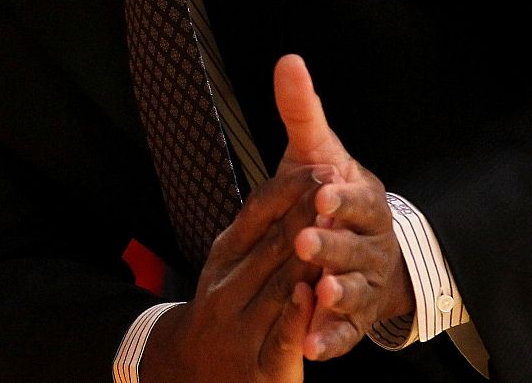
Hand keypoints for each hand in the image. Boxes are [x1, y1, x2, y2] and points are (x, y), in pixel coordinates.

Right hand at [140, 166, 322, 382]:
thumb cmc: (224, 307)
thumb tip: (293, 187)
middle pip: (274, 244)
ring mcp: (240, 326)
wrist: (192, 367)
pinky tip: (310, 296)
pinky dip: (295, 315)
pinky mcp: (259, 365)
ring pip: (279, 286)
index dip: (290, 190)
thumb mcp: (229, 263)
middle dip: (308, 215)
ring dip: (308, 258)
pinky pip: (280, 337)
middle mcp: (227, 286)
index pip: (257, 213)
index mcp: (225, 255)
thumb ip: (258, 232)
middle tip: (339, 188)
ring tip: (334, 231)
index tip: (322, 168)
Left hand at [273, 54, 415, 359]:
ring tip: (319, 292)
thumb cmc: (332, 195)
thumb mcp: (316, 152)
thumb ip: (301, 111)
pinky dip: (331, 339)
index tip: (322, 193)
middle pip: (355, 247)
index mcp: (364, 202)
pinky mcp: (354, 319)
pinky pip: (345, 332)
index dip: (342, 199)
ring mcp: (365, 283)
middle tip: (306, 242)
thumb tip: (288, 59)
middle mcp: (371, 244)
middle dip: (333, 244)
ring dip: (338, 293)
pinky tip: (312, 346)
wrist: (361, 248)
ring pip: (355, 290)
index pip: (357, 200)